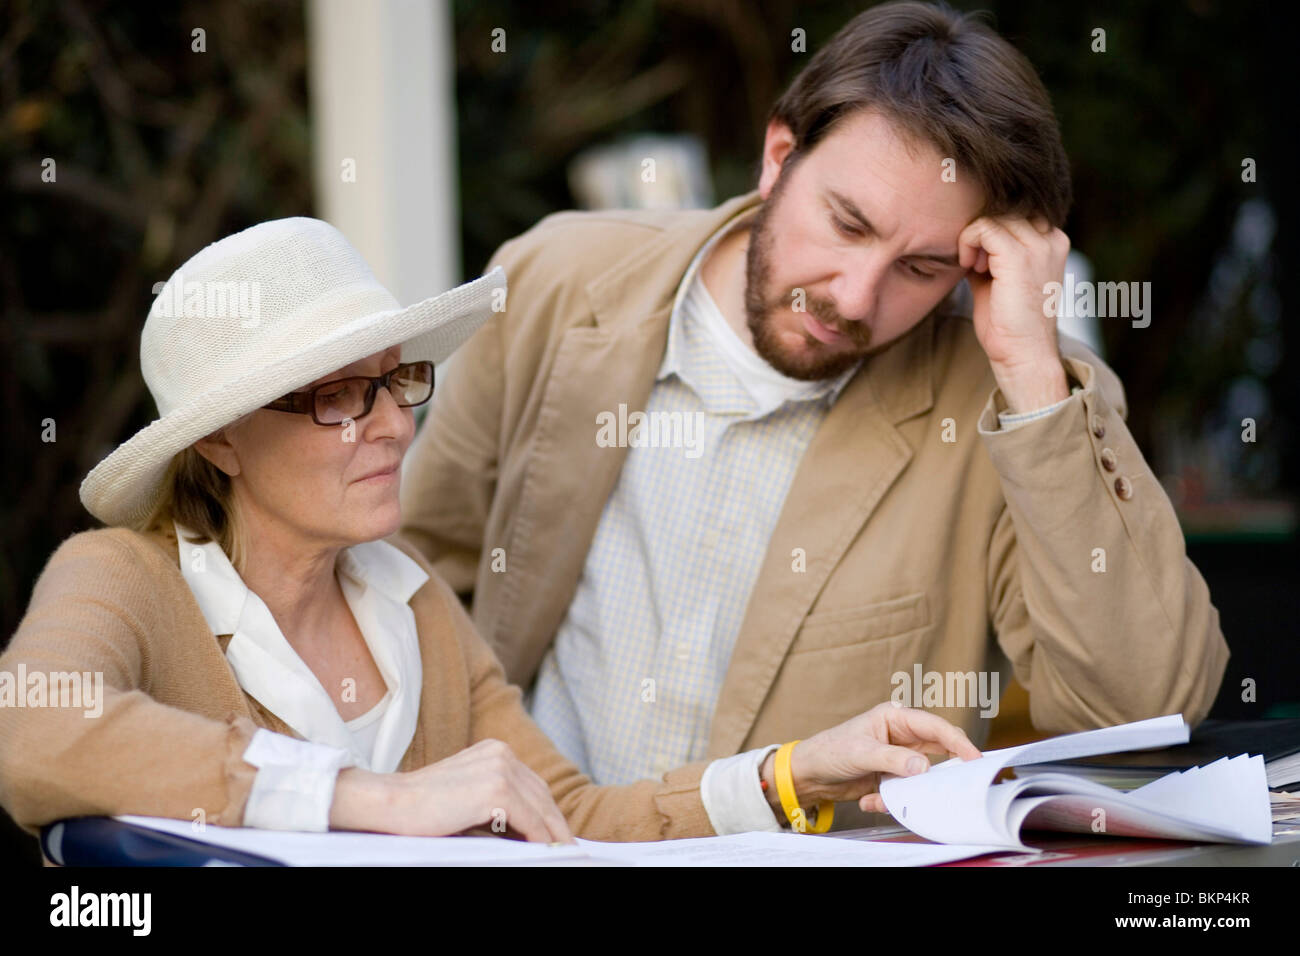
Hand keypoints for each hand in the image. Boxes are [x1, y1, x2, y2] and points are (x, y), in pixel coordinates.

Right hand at [330, 738, 574, 843]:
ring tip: (561, 853)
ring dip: (553, 834)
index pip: (533, 785)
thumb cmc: (425, 809)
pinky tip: (545, 852)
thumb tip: (532, 831)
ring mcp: (500, 769)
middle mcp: (501, 754)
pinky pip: (530, 819)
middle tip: (567, 848)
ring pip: (540, 808)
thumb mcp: (469, 797)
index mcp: (495, 750)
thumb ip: (499, 804)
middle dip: (556, 823)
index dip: (548, 811)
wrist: (392, 804)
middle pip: (542, 794)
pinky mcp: (496, 790)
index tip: (559, 834)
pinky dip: (540, 838)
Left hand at [761, 703, 981, 816]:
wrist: (810, 775)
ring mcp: (898, 757)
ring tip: (883, 796)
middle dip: (942, 770)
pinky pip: (906, 790)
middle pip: (937, 750)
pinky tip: (868, 800)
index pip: (935, 726)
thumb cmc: (831, 751)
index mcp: (895, 718)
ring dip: (910, 790)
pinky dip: (891, 799)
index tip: (974, 758)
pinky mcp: (892, 776)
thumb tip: (924, 768)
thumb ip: (894, 760)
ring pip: (922, 775)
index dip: (957, 741)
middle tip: (956, 785)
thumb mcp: (862, 754)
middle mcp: (901, 735)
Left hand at [957, 215, 1070, 412]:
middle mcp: (1051, 239)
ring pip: (993, 216)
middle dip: (981, 233)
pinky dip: (968, 242)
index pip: (1015, 213)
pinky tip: (969, 267)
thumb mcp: (1000, 280)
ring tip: (974, 268)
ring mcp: (1038, 246)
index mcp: (1053, 243)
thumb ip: (990, 255)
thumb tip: (969, 239)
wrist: (1023, 355)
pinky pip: (983, 227)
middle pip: (1004, 211)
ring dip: (974, 239)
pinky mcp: (1019, 256)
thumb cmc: (1009, 325)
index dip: (991, 231)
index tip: (981, 261)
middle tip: (975, 266)